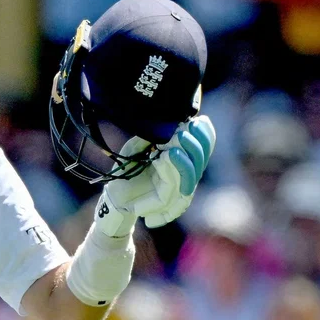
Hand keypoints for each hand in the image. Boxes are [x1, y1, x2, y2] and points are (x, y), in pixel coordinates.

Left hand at [97, 115, 215, 236]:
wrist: (114, 193)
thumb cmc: (129, 168)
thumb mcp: (138, 147)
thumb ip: (152, 136)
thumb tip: (168, 121)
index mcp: (185, 162)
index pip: (203, 149)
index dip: (205, 135)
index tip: (199, 119)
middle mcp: (185, 176)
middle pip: (200, 161)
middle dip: (195, 142)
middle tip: (187, 126)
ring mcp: (177, 190)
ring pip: (190, 174)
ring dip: (184, 155)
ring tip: (177, 139)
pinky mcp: (163, 200)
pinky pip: (171, 184)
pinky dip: (169, 169)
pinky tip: (164, 157)